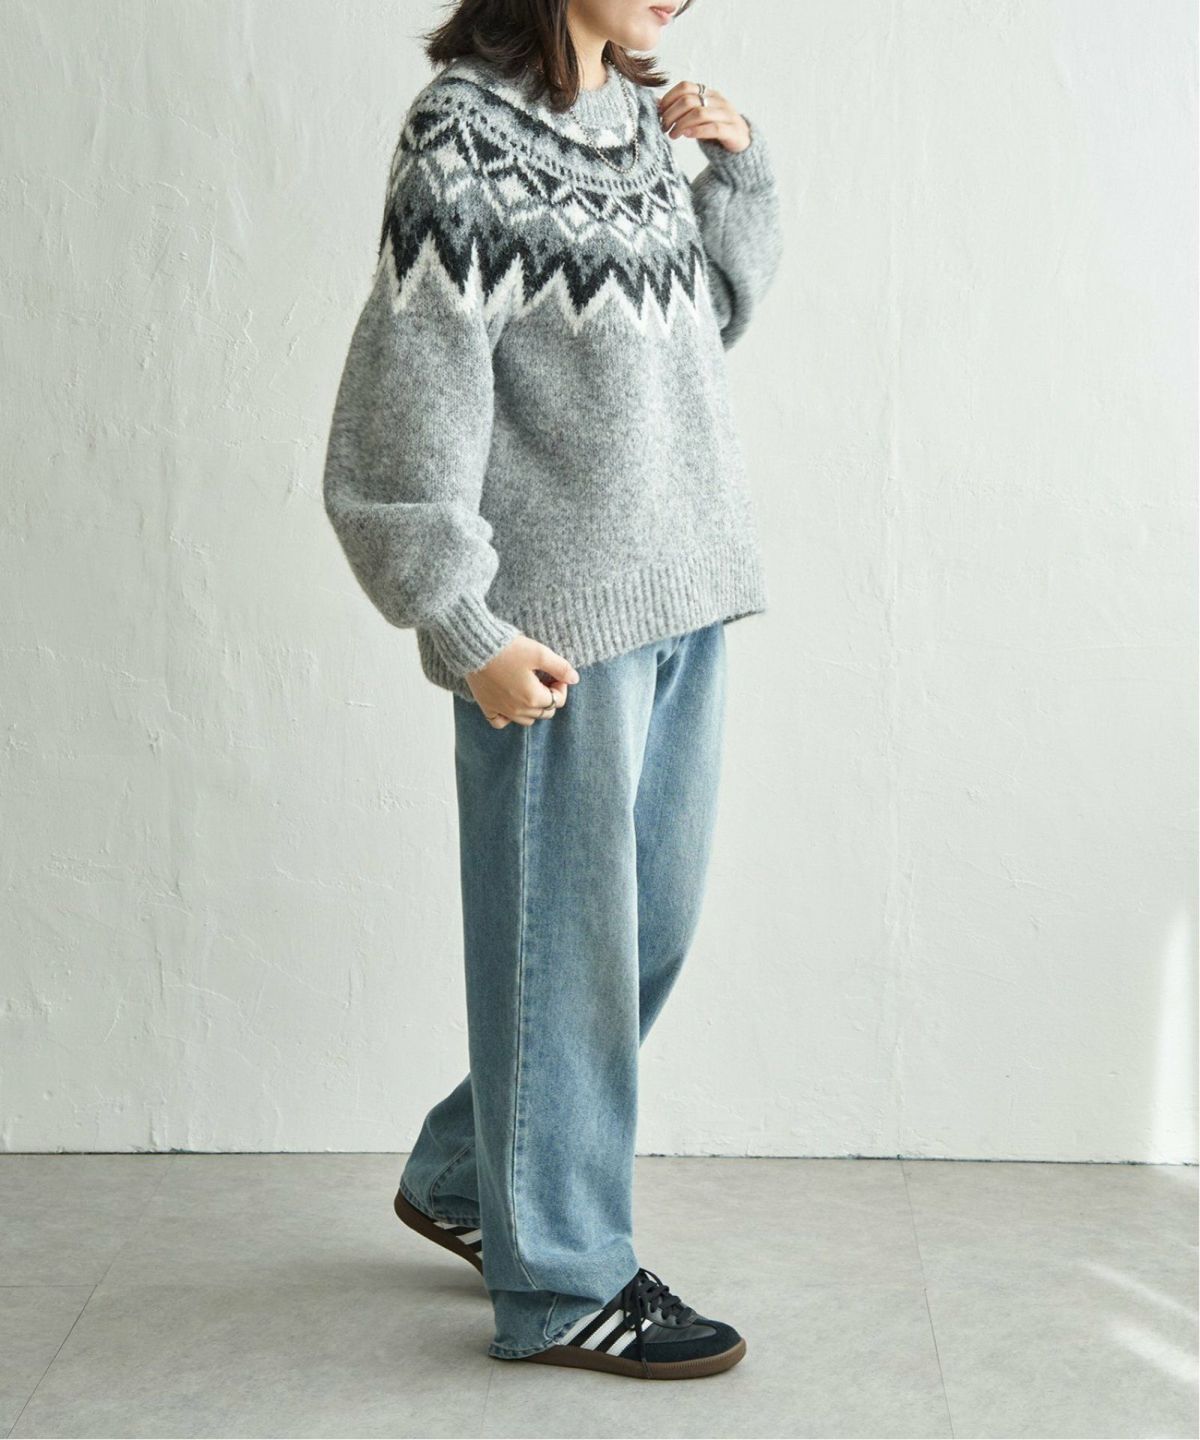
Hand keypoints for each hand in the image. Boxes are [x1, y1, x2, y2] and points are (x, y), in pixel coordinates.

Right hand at [465, 633, 579, 728]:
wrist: (475, 646)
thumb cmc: (508, 648)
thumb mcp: (539, 653)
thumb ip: (560, 667)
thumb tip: (575, 678)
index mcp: (533, 697)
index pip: (558, 700)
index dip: (562, 686)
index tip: (556, 673)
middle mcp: (518, 709)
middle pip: (545, 712)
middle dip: (550, 697)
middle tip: (545, 678)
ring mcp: (501, 710)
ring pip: (526, 719)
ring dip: (533, 708)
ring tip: (531, 689)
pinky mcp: (487, 706)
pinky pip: (501, 722)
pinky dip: (509, 717)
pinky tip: (511, 703)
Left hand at [657, 80, 751, 154]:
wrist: (742, 145)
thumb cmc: (715, 130)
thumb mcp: (696, 117)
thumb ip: (680, 110)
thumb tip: (656, 104)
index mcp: (708, 93)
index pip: (685, 87)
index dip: (669, 98)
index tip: (659, 113)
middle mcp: (718, 101)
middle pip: (689, 101)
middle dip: (672, 114)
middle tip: (664, 127)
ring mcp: (727, 115)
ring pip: (699, 113)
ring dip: (681, 124)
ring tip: (673, 135)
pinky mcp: (733, 131)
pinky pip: (714, 128)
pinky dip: (697, 131)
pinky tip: (687, 135)